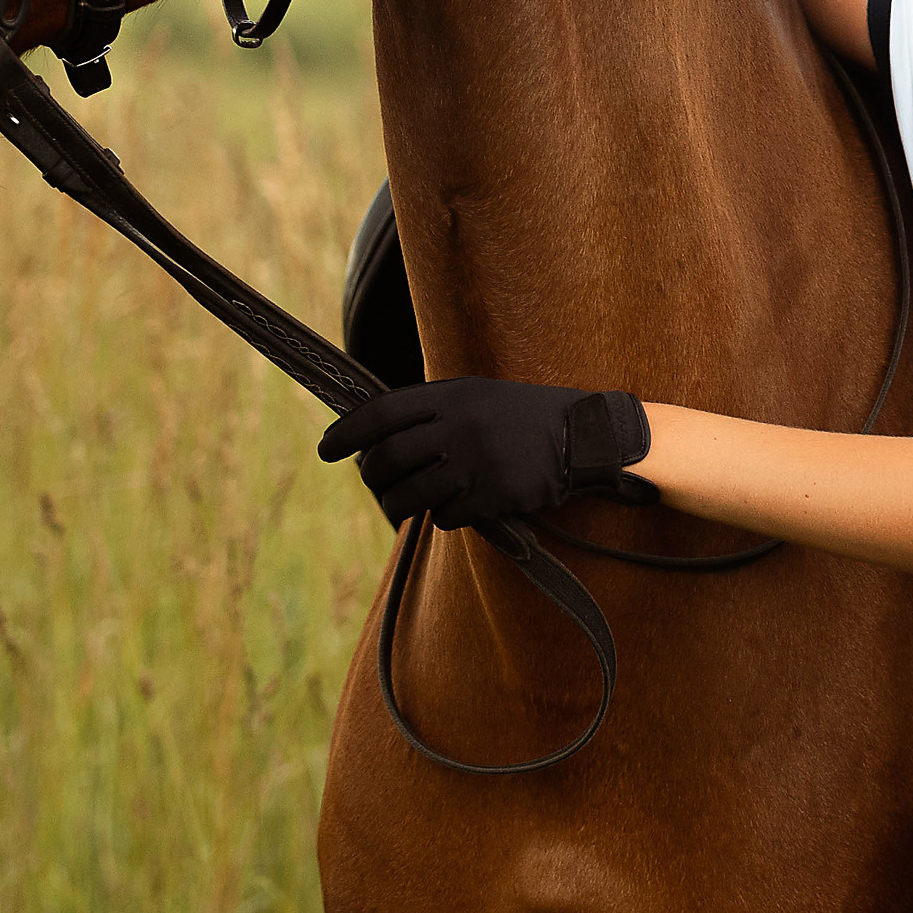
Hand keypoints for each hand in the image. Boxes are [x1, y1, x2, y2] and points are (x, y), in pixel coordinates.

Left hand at [318, 378, 654, 529]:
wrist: (586, 437)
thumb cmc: (529, 418)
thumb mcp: (480, 396)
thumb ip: (436, 410)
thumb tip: (383, 433)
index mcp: (451, 395)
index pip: (381, 413)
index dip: (347, 432)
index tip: (325, 449)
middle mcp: (457, 425)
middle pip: (388, 457)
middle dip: (371, 476)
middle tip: (373, 483)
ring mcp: (474, 461)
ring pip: (410, 492)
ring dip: (397, 505)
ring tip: (399, 507)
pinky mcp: (491, 494)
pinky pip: (445, 515)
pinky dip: (441, 517)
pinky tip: (453, 510)